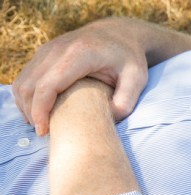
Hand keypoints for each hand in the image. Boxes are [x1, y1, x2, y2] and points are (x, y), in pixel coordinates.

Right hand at [13, 17, 149, 135]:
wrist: (119, 33)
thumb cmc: (130, 59)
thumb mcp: (137, 79)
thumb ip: (126, 101)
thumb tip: (108, 119)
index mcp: (79, 55)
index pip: (48, 85)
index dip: (40, 110)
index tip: (44, 131)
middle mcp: (57, 49)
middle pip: (30, 85)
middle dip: (31, 112)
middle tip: (43, 133)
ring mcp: (47, 49)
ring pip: (23, 81)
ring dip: (26, 105)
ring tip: (40, 125)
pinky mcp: (44, 53)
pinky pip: (26, 76)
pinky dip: (27, 95)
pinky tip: (38, 111)